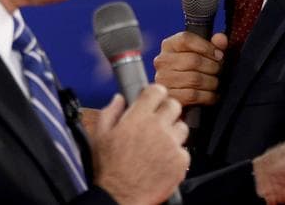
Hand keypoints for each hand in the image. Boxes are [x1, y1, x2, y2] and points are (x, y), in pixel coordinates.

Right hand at [91, 85, 189, 204]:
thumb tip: (119, 99)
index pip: (157, 90)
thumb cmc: (109, 169)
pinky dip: (176, 154)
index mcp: (138, 118)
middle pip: (174, 105)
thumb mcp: (100, 136)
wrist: (119, 197)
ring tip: (160, 143)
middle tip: (158, 120)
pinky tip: (163, 160)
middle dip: (167, 110)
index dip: (156, 93)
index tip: (154, 99)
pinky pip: (184, 150)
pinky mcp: (180, 161)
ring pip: (182, 127)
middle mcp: (158, 127)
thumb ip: (110, 112)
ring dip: (173, 132)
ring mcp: (171, 144)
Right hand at [153, 31, 227, 105]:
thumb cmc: (193, 70)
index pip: (186, 39)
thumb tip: (221, 39)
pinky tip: (211, 95)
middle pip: (193, 60)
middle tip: (219, 71)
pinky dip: (207, 96)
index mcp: (169, 45)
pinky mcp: (169, 96)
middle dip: (213, 67)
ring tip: (215, 83)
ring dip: (211, 82)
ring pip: (194, 79)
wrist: (182, 96)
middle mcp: (162, 61)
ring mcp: (163, 79)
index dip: (206, 46)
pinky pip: (192, 95)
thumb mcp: (202, 53)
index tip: (218, 54)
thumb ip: (213, 44)